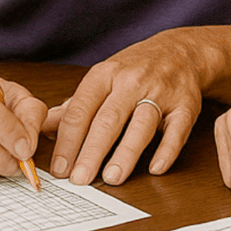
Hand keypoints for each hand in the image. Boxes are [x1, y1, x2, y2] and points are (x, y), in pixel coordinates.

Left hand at [44, 32, 207, 185]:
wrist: (180, 51)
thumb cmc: (134, 69)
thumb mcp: (101, 79)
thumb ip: (75, 106)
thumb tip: (44, 129)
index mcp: (104, 75)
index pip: (80, 111)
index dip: (67, 141)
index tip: (60, 168)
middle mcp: (131, 82)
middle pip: (108, 120)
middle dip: (91, 152)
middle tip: (80, 179)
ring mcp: (160, 93)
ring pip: (141, 125)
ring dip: (126, 153)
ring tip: (112, 178)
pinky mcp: (186, 105)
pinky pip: (177, 130)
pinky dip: (167, 150)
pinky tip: (156, 168)